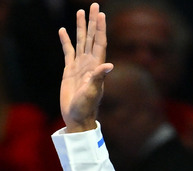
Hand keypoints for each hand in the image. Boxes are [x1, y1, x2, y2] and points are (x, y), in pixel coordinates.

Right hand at [59, 2, 112, 131]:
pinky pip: (68, 51)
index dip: (100, 28)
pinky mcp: (69, 70)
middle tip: (94, 5)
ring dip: (81, 27)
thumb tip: (109, 65)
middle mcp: (89, 63)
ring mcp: (80, 66)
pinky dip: (65, 40)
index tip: (101, 14)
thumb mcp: (93, 91)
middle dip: (93, 22)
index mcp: (96, 66)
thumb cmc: (86, 107)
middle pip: (92, 38)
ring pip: (81, 41)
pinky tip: (62, 30)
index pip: (100, 42)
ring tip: (80, 12)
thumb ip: (99, 77)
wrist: (77, 117)